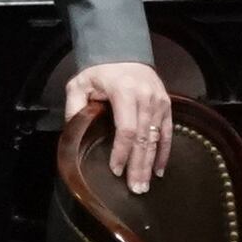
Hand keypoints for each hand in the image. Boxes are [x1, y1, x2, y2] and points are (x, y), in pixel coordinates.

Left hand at [68, 57, 172, 191]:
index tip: (115, 170)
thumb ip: (75, 107)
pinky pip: (167, 133)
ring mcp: (159, 102)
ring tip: (144, 186)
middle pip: (143, 139)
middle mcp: (145, 98)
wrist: (124, 52)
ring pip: (156, 139)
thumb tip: (74, 133)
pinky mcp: (166, 106)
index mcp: (124, 92)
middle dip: (138, 166)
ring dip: (150, 164)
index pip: (126, 129)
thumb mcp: (80, 84)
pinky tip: (159, 171)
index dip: (121, 152)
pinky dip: (164, 153)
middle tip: (135, 189)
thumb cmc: (100, 71)